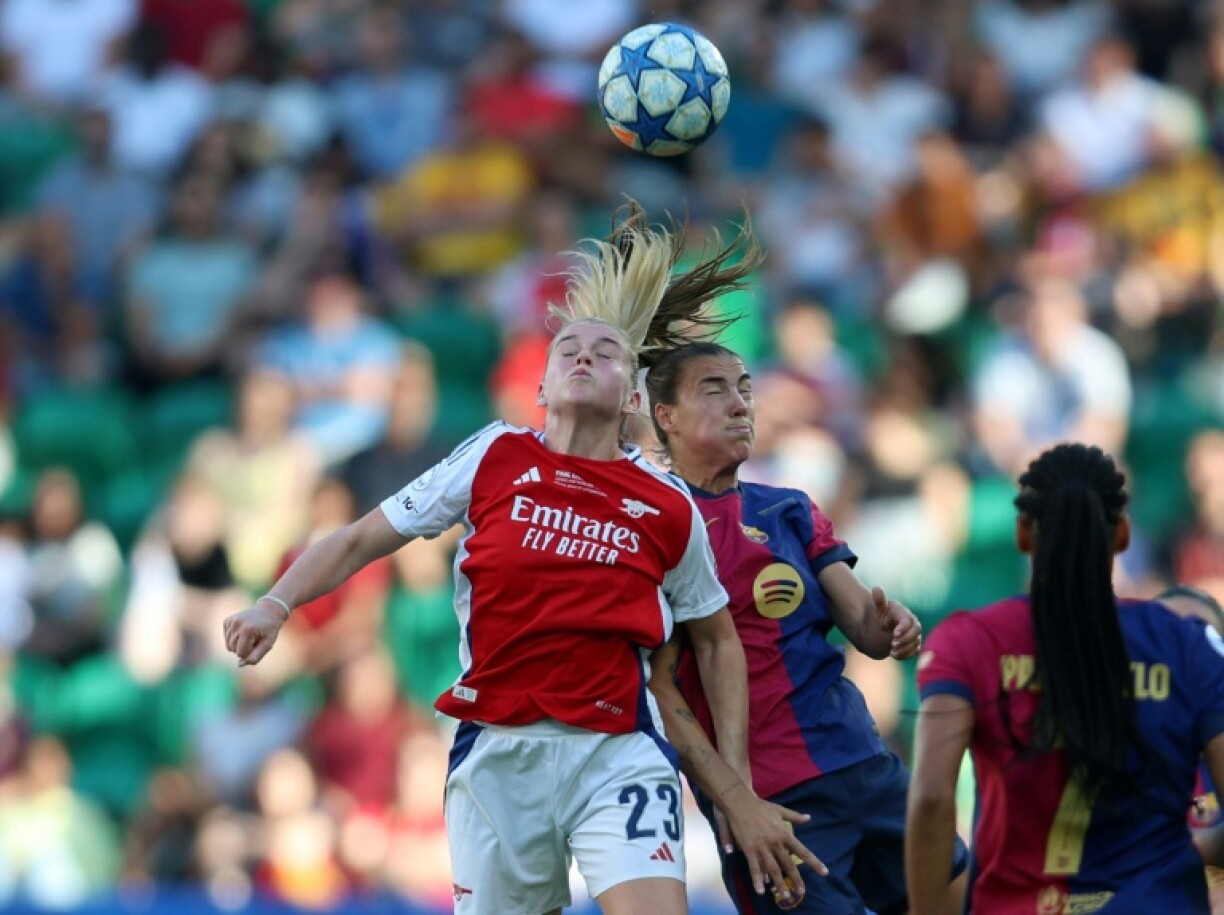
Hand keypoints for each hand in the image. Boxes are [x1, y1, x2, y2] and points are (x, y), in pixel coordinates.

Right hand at [223, 599, 287, 666]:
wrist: (269, 611)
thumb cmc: (269, 630)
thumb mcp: (267, 644)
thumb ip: (255, 657)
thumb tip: (239, 665)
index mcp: (247, 630)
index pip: (241, 654)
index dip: (250, 652)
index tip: (258, 642)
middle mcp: (236, 624)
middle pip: (233, 649)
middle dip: (244, 648)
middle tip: (255, 638)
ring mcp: (231, 621)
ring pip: (228, 645)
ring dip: (239, 644)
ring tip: (250, 634)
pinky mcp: (227, 620)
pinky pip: (226, 638)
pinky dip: (234, 638)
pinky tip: (243, 631)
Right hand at [720, 783, 827, 902]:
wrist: (739, 802)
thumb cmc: (760, 806)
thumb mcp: (780, 810)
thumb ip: (794, 816)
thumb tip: (809, 818)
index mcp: (784, 833)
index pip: (802, 851)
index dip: (813, 862)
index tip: (824, 872)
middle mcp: (775, 842)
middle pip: (788, 864)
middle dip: (796, 878)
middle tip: (802, 891)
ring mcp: (762, 846)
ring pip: (773, 869)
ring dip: (779, 883)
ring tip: (784, 896)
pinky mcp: (749, 848)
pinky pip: (754, 867)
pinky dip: (758, 879)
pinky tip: (760, 890)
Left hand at [872, 586, 921, 659]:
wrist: (883, 628)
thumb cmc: (882, 616)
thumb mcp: (878, 609)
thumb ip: (879, 600)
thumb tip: (876, 588)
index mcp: (904, 614)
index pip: (908, 621)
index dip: (903, 628)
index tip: (894, 634)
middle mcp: (913, 624)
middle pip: (916, 632)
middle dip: (906, 639)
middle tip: (892, 644)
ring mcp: (914, 635)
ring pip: (915, 644)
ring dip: (904, 649)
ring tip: (891, 652)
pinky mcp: (914, 645)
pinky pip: (915, 652)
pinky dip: (906, 655)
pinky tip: (894, 655)